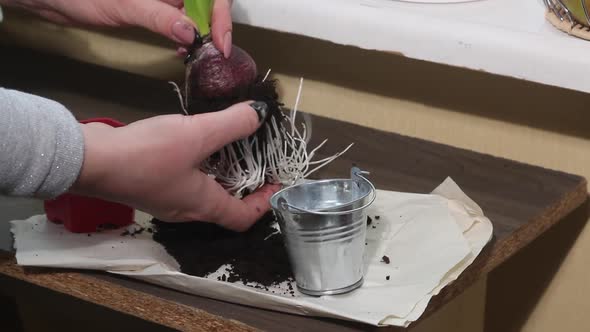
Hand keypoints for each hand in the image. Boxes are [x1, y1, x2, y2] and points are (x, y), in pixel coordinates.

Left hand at [1, 0, 233, 55]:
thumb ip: (159, 17)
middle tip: (215, 51)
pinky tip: (182, 47)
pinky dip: (187, 35)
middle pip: (209, 3)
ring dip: (203, 33)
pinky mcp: (158, 6)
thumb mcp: (125, 5)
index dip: (222, 16)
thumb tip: (190, 33)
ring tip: (197, 52)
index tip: (220, 42)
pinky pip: (183, 19)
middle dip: (216, 26)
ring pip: (198, 13)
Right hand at [71, 101, 279, 231]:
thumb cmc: (148, 154)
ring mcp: (166, 200)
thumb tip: (260, 114)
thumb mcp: (197, 134)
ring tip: (231, 146)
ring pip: (204, 192)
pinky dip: (199, 166)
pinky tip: (196, 142)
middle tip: (256, 159)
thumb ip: (232, 124)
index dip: (265, 203)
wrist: (91, 160)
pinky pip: (185, 181)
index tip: (276, 182)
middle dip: (245, 185)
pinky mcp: (150, 186)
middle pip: (225, 206)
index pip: (243, 218)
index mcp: (203, 205)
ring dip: (221, 173)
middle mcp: (187, 209)